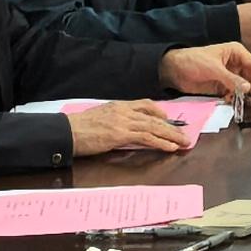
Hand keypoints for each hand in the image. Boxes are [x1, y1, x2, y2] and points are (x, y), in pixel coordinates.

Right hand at [69, 98, 196, 157]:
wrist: (66, 132)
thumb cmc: (78, 128)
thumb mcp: (99, 119)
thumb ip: (114, 121)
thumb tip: (124, 130)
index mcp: (118, 105)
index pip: (144, 104)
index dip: (159, 111)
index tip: (168, 118)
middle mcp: (123, 111)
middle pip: (153, 117)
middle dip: (171, 126)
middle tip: (185, 134)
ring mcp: (123, 122)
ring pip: (154, 127)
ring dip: (171, 135)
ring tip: (183, 142)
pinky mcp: (121, 134)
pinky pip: (146, 137)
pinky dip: (160, 142)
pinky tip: (170, 147)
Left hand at [169, 39, 250, 99]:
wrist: (174, 70)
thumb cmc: (193, 60)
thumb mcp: (214, 68)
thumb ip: (231, 79)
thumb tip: (247, 87)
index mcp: (235, 52)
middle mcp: (234, 63)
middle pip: (250, 75)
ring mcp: (228, 75)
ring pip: (243, 85)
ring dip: (243, 93)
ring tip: (242, 100)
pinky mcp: (221, 86)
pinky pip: (233, 93)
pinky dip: (234, 97)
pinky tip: (231, 100)